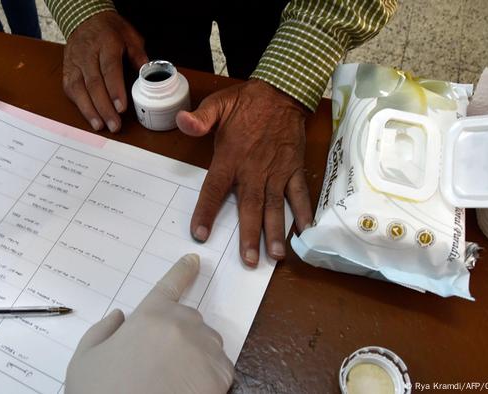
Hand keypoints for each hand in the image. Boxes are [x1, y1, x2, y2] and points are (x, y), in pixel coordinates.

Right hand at [62, 11, 147, 132]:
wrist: (84, 18)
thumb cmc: (110, 30)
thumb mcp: (130, 36)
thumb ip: (139, 55)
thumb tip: (147, 73)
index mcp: (106, 44)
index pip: (109, 69)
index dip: (115, 90)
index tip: (121, 108)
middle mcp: (87, 54)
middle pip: (94, 84)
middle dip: (104, 107)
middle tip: (115, 125)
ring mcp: (75, 63)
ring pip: (79, 89)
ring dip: (89, 110)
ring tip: (100, 126)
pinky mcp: (67, 70)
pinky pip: (71, 90)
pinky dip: (79, 105)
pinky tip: (89, 117)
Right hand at [65, 254, 233, 393]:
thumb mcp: (85, 359)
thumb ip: (101, 331)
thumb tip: (119, 317)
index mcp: (149, 316)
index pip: (170, 285)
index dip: (183, 271)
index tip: (194, 260)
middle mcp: (181, 325)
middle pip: (190, 321)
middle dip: (179, 336)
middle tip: (160, 362)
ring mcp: (203, 349)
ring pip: (207, 344)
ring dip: (196, 355)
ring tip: (174, 380)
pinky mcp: (220, 375)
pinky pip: (221, 368)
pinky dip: (209, 378)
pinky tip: (189, 390)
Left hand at [176, 79, 311, 265]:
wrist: (283, 92)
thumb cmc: (247, 103)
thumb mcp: (218, 104)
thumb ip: (200, 118)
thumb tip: (182, 122)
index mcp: (231, 157)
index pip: (214, 189)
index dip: (206, 212)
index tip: (200, 234)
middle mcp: (254, 169)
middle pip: (250, 207)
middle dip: (250, 235)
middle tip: (249, 261)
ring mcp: (277, 171)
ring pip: (276, 206)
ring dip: (275, 231)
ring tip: (276, 256)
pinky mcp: (294, 169)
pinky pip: (300, 193)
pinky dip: (304, 211)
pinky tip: (305, 232)